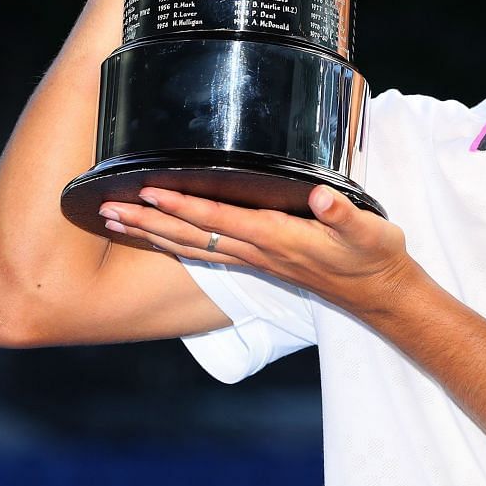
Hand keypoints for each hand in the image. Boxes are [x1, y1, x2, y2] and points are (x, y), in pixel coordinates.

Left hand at [96, 184, 415, 318]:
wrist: (379, 294)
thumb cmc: (373, 257)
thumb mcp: (367, 230)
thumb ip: (341, 212)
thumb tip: (319, 195)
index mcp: (277, 237)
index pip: (219, 218)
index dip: (183, 205)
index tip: (148, 191)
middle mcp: (259, 251)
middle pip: (192, 235)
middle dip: (148, 222)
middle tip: (106, 209)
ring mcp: (256, 259)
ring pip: (193, 245)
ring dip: (152, 234)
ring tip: (116, 221)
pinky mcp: (260, 261)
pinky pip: (208, 251)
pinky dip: (177, 243)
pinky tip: (159, 237)